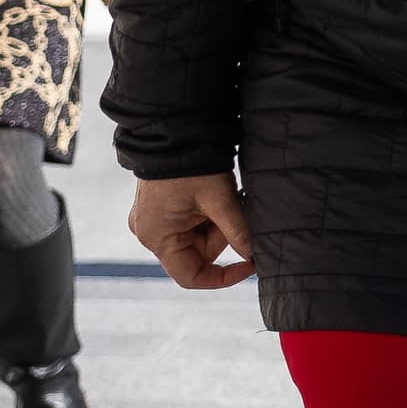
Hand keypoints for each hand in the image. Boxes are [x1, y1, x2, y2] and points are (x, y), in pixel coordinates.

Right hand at [128, 172, 254, 289]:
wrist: (174, 130)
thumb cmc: (192, 164)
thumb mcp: (220, 199)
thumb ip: (238, 231)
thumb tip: (256, 255)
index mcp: (157, 237)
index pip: (190, 276)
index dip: (223, 277)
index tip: (250, 265)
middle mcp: (150, 233)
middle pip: (198, 253)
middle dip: (223, 235)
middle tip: (234, 209)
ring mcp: (154, 220)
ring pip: (199, 237)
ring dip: (217, 222)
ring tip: (224, 195)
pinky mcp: (161, 209)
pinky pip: (192, 222)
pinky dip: (209, 213)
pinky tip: (214, 194)